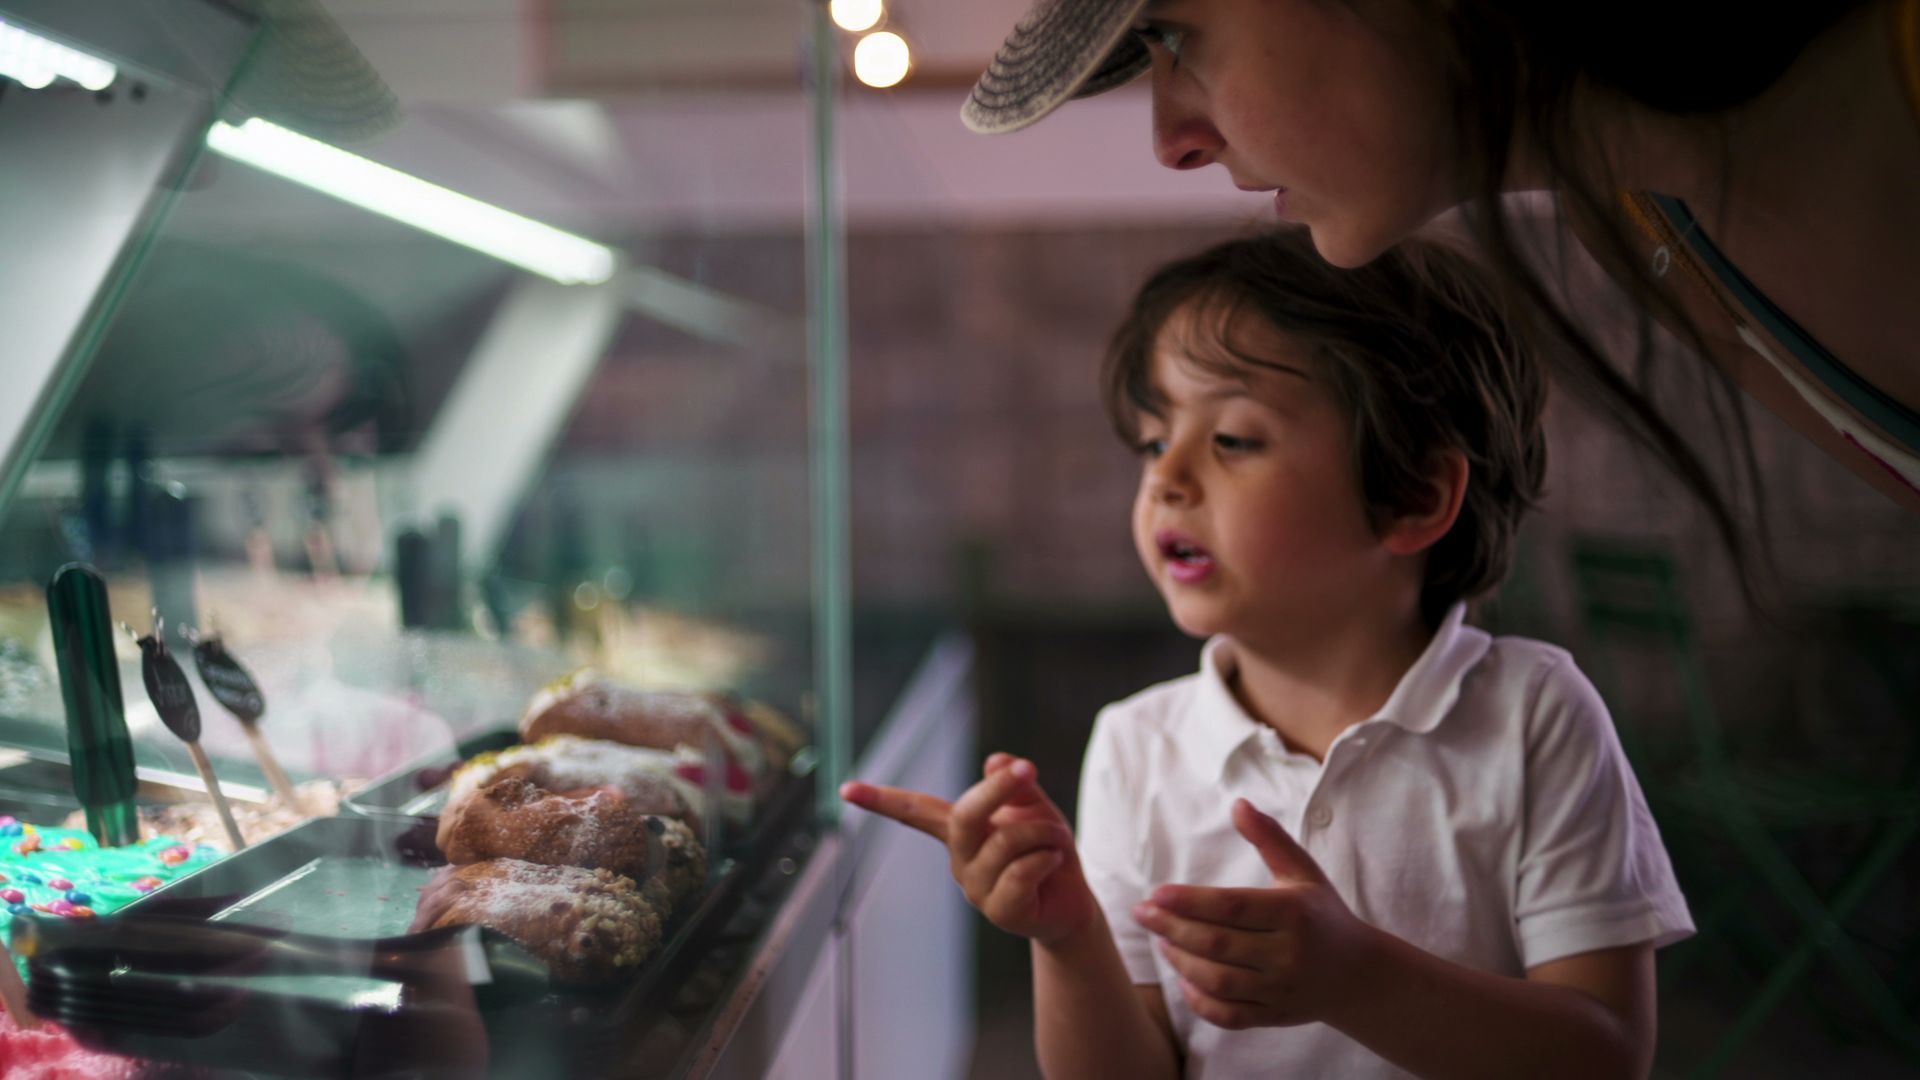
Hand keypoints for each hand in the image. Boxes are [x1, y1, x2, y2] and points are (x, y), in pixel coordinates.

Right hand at [841, 753, 1096, 941]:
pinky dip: (1048, 857)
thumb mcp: (1034, 806)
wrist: (1073, 902)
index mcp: (960, 831)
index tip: (845, 789)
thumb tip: (994, 761)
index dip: (882, 800)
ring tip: (1059, 840)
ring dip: (1044, 830)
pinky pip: (1022, 871)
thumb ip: (1016, 784)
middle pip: (963, 816)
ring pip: (1006, 840)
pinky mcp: (1000, 911)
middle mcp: (960, 859)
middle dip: (996, 789)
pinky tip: (1056, 862)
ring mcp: (976, 887)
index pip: (915, 811)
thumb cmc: (1047, 849)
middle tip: (1028, 766)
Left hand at [1132, 798, 1377, 1029]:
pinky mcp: (1274, 1016)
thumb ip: (1269, 838)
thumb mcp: (1303, 872)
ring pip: (1219, 981)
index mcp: (1294, 913)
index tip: (1156, 893)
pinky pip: (1229, 1015)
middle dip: (1172, 928)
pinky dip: (1200, 1001)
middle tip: (1142, 913)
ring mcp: (1281, 989)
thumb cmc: (1323, 914)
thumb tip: (1238, 804)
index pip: (1233, 906)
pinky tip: (1183, 979)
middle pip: (1218, 944)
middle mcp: (1288, 953)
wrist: (1359, 974)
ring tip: (1161, 941)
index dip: (1190, 900)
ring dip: (1181, 962)